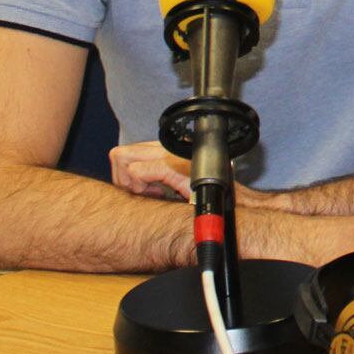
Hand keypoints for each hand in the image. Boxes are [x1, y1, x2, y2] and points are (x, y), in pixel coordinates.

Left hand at [107, 141, 280, 209]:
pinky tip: (158, 196)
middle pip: (120, 153)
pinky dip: (140, 186)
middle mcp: (168, 147)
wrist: (232, 206)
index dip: (128, 176)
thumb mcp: (179, 184)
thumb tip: (133, 182)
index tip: (146, 191)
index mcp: (170, 149)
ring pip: (123, 159)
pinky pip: (137, 172)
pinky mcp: (172, 166)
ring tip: (153, 194)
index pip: (129, 152)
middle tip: (143, 194)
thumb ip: (159, 177)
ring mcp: (169, 154)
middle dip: (123, 178)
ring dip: (131, 182)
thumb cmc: (210, 198)